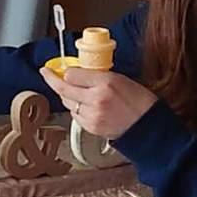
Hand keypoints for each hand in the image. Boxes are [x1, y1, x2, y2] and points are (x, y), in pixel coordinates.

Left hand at [39, 66, 155, 140]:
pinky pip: (75, 115)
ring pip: (67, 102)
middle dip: (53, 81)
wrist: (148, 128)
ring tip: (76, 92)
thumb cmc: (140, 101)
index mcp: (105, 82)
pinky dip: (76, 109)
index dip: (63, 71)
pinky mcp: (91, 128)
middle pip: (63, 89)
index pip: (71, 74)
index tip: (55, 68)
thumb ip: (97, 75)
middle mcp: (96, 99)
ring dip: (68, 96)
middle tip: (47, 74)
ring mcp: (92, 115)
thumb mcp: (120, 79)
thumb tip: (77, 72)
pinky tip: (86, 106)